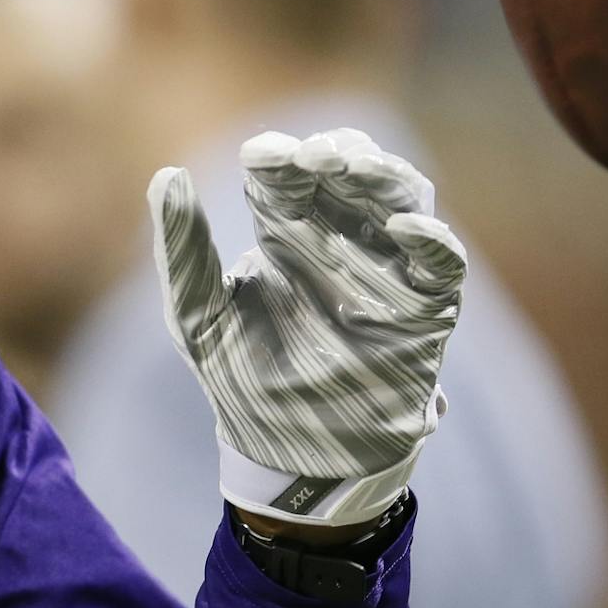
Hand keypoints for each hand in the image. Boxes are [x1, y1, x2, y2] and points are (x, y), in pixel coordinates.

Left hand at [150, 128, 465, 527]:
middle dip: (337, 154)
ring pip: (403, 200)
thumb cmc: (239, 377)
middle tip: (313, 157)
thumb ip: (184, 251)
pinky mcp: (425, 310)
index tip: (259, 157)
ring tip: (352, 170)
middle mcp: (341, 239)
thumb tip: (164, 175)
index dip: (280, 157)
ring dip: (382, 178)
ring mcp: (388, 270)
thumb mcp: (198, 315)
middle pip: (353, 172)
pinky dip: (432, 240)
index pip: (290, 174)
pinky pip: (443, 264)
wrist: (286, 453)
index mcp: (287, 231)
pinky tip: (402, 229)